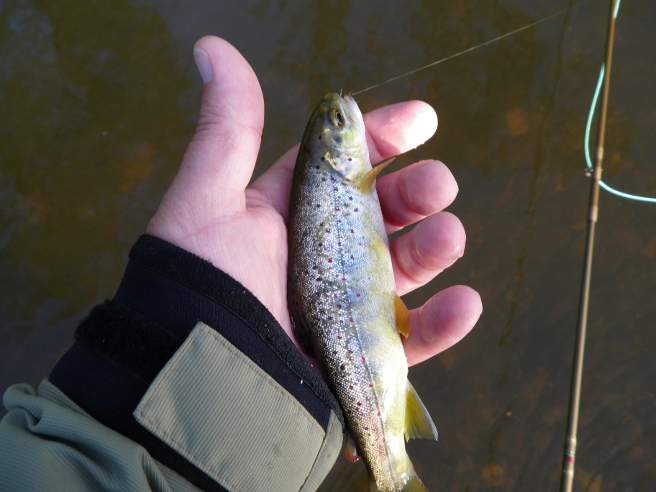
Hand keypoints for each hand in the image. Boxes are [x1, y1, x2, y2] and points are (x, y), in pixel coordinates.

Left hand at [147, 36, 481, 367]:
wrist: (202, 383)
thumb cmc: (200, 287)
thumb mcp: (208, 201)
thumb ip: (227, 130)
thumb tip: (213, 47)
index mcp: (286, 215)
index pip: (343, 167)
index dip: (382, 138)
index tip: (421, 120)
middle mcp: (318, 257)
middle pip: (383, 214)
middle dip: (417, 191)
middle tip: (438, 184)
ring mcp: (344, 307)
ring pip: (406, 269)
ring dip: (437, 247)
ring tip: (449, 235)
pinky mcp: (362, 357)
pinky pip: (414, 339)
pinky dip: (445, 322)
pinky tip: (464, 301)